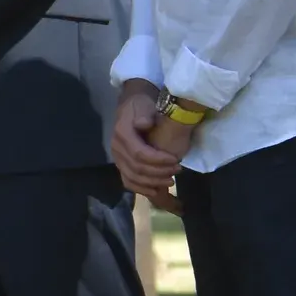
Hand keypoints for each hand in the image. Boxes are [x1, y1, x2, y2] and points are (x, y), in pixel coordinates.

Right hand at [109, 81, 183, 208]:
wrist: (130, 106)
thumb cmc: (141, 106)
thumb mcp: (144, 105)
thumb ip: (144, 114)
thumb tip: (144, 124)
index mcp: (122, 134)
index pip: (139, 154)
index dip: (158, 160)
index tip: (175, 160)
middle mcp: (117, 148)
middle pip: (137, 168)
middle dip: (159, 172)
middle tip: (178, 170)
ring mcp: (117, 158)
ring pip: (133, 177)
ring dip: (153, 182)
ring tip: (170, 181)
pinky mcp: (121, 164)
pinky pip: (128, 181)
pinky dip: (141, 188)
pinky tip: (155, 191)